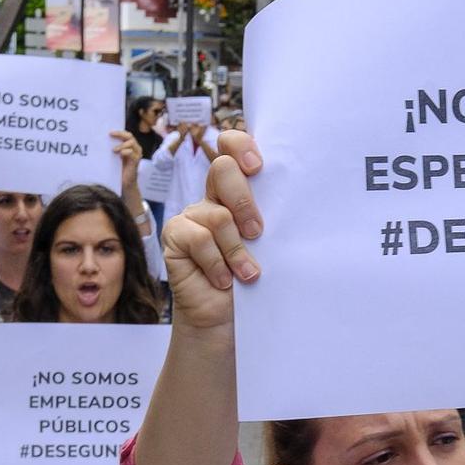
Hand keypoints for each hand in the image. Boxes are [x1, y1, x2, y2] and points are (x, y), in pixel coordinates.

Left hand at [111, 127, 140, 195]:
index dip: (118, 132)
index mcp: (129, 146)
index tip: (109, 132)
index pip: (126, 134)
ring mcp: (136, 155)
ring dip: (122, 145)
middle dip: (120, 134)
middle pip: (129, 136)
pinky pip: (132, 153)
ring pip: (131, 143)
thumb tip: (101, 140)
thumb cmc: (118, 169)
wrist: (124, 183)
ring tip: (114, 150)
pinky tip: (120, 154)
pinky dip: (125, 152)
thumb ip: (112, 148)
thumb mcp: (114, 157)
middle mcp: (135, 148)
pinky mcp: (136, 162)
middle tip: (110, 135)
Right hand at [161, 131, 263, 331]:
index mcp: (236, 191)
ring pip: (218, 215)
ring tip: (248, 274)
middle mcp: (211, 197)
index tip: (258, 167)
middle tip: (257, 232)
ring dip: (237, 250)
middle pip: (222, 169)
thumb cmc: (250, 279)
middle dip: (244, 201)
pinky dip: (217, 263)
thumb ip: (267, 218)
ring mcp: (191, 215)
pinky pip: (199, 238)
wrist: (225, 318)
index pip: (231, 146)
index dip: (241, 146)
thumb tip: (289, 201)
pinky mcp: (175, 235)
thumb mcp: (265, 245)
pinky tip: (224, 280)